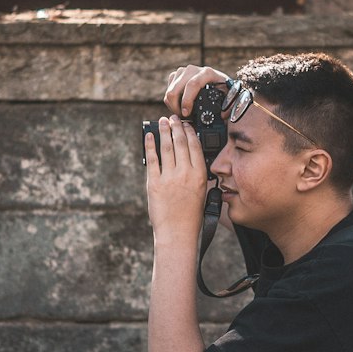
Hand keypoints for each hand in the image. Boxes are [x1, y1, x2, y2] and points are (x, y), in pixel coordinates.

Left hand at [144, 114, 209, 243]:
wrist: (178, 233)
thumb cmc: (191, 217)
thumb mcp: (204, 194)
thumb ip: (199, 175)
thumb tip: (191, 158)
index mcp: (200, 175)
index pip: (195, 146)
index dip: (190, 132)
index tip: (186, 125)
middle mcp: (185, 173)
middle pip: (180, 142)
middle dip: (176, 127)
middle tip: (173, 118)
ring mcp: (169, 177)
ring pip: (166, 147)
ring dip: (164, 131)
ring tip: (161, 122)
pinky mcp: (154, 183)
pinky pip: (152, 159)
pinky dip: (150, 145)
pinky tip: (148, 136)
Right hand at [163, 64, 229, 117]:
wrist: (218, 81)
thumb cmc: (223, 90)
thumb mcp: (229, 96)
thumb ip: (229, 105)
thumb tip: (223, 115)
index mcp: (207, 73)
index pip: (192, 85)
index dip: (187, 101)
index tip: (186, 113)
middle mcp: (193, 69)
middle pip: (176, 88)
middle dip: (176, 107)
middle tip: (183, 118)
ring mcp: (183, 71)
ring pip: (170, 90)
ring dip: (173, 105)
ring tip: (183, 113)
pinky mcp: (176, 75)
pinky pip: (168, 89)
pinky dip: (171, 101)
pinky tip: (179, 106)